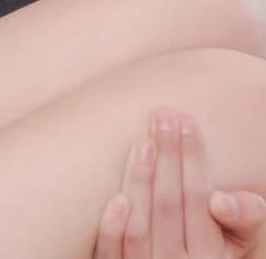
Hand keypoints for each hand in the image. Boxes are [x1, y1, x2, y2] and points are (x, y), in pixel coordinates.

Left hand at [94, 106, 265, 257]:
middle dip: (167, 156)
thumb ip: (246, 217)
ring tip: (144, 140)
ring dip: (139, 180)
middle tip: (162, 115)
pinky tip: (116, 197)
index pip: (200, 201)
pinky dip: (112, 228)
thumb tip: (219, 200)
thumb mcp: (244, 241)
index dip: (194, 158)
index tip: (186, 120)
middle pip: (169, 206)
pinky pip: (112, 255)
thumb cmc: (219, 251)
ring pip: (139, 228)